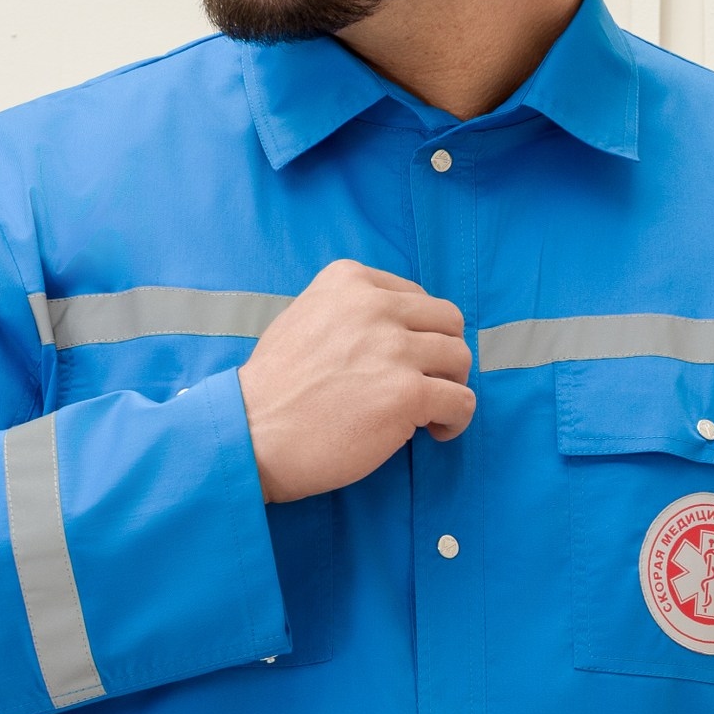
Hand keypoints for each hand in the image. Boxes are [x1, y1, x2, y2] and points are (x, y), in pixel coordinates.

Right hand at [237, 259, 475, 502]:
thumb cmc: (274, 387)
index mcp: (349, 281)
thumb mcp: (304, 317)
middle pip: (448, 321)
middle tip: (427, 383)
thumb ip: (349, 311)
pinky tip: (434, 431)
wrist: (252, 432)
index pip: (417, 297)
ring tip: (429, 411)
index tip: (407, 359)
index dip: (420, 333)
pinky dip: (456, 419)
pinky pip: (461, 401)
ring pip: (460, 359)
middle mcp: (375, 307)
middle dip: (444, 354)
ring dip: (451, 385)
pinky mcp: (407, 394)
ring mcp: (393, 350)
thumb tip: (397, 327)